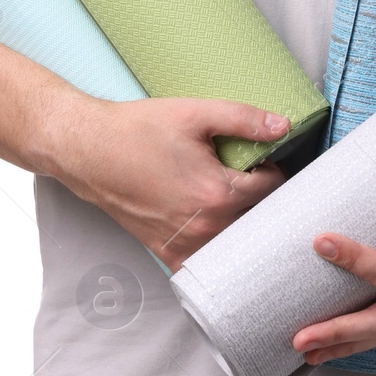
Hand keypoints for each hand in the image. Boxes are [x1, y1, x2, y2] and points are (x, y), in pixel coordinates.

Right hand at [44, 93, 290, 269]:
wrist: (91, 152)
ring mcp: (186, 246)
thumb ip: (243, 119)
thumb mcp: (195, 114)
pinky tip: (216, 226)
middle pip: (260, 220)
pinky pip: (208, 261)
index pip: (273, 189)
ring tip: (239, 200)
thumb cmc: (140, 130)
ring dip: (245, 225)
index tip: (265, 159)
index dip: (275, 169)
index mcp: (218, 194)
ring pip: (237, 243)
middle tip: (256, 178)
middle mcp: (206, 228)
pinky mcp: (168, 254)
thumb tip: (284, 126)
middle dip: (266, 201)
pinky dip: (218, 247)